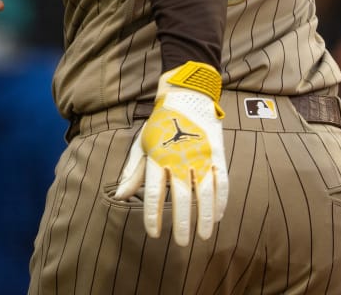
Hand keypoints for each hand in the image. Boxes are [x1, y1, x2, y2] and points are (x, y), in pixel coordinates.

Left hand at [114, 61, 227, 245]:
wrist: (188, 97)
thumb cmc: (160, 124)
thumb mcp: (142, 144)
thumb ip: (132, 172)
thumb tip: (119, 196)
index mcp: (158, 157)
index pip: (153, 193)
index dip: (152, 216)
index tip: (154, 233)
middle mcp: (180, 158)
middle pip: (181, 198)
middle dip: (181, 224)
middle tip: (181, 243)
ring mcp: (202, 157)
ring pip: (205, 194)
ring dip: (205, 218)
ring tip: (203, 236)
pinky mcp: (218, 154)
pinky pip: (222, 182)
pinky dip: (221, 201)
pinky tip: (218, 216)